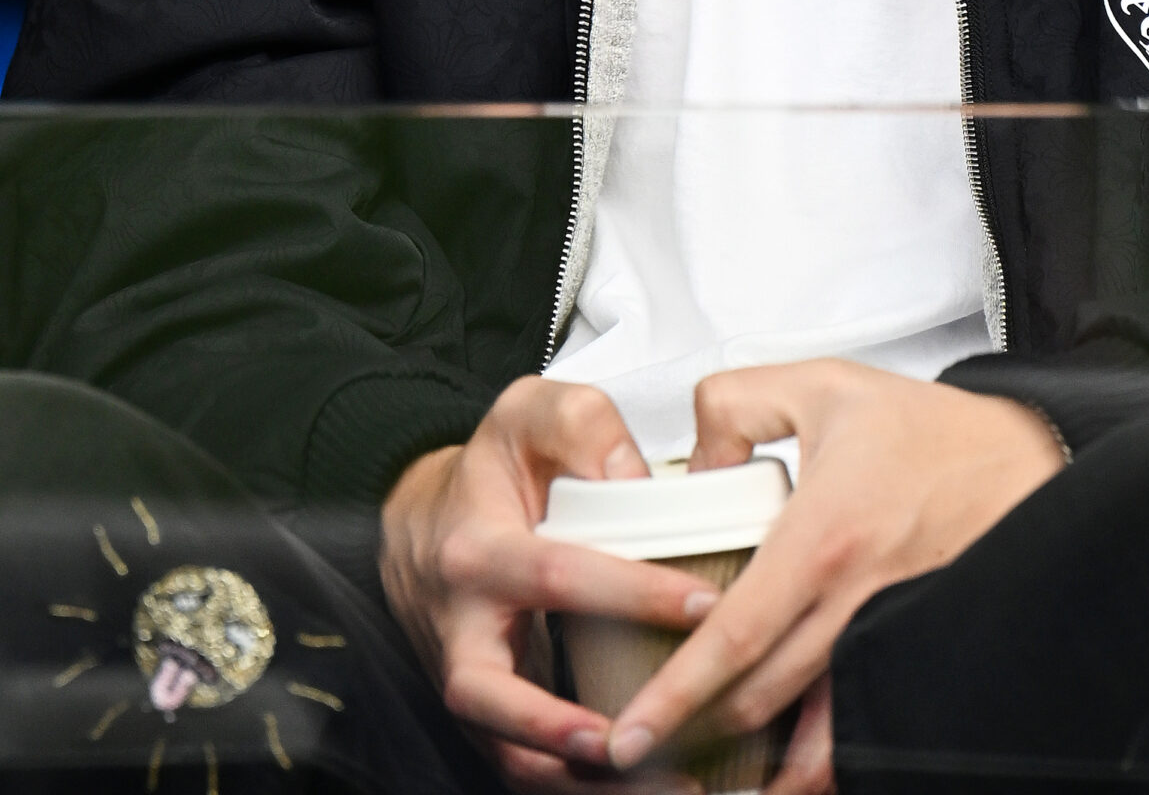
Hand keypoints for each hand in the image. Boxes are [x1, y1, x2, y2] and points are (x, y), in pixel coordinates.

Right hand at [379, 375, 717, 788]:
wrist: (421, 516)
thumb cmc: (490, 467)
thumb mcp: (530, 412)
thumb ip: (584, 425)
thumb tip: (636, 478)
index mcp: (477, 550)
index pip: (557, 575)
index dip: (632, 592)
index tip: (704, 606)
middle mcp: (458, 626)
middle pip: (491, 696)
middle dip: (562, 729)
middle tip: (640, 737)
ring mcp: (463, 677)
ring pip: (503, 750)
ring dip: (574, 779)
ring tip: (659, 783)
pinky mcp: (480, 709)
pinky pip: (517, 760)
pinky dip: (571, 783)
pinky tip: (638, 783)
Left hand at [604, 362, 1066, 791]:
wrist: (1026, 458)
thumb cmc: (931, 430)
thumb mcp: (821, 385)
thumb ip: (735, 404)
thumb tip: (694, 461)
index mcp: (825, 538)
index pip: (734, 636)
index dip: (676, 693)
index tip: (632, 731)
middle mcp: (856, 601)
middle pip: (762, 699)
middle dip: (698, 734)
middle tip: (646, 751)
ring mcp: (890, 636)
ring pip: (813, 733)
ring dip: (763, 768)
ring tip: (715, 780)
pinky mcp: (914, 651)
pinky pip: (864, 725)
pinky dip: (826, 761)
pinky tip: (794, 774)